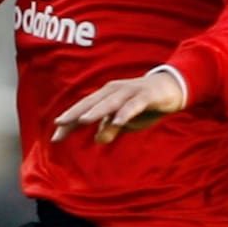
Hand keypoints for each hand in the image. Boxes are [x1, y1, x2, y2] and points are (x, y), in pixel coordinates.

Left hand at [52, 68, 184, 144]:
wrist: (172, 87)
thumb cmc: (144, 104)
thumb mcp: (126, 121)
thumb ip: (111, 128)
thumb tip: (97, 139)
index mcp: (106, 97)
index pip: (84, 110)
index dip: (70, 122)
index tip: (55, 137)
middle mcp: (114, 91)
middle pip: (91, 103)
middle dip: (75, 114)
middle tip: (59, 125)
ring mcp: (130, 92)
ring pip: (110, 102)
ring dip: (96, 111)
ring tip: (83, 120)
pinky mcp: (146, 95)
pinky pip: (134, 105)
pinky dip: (125, 113)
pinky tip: (118, 121)